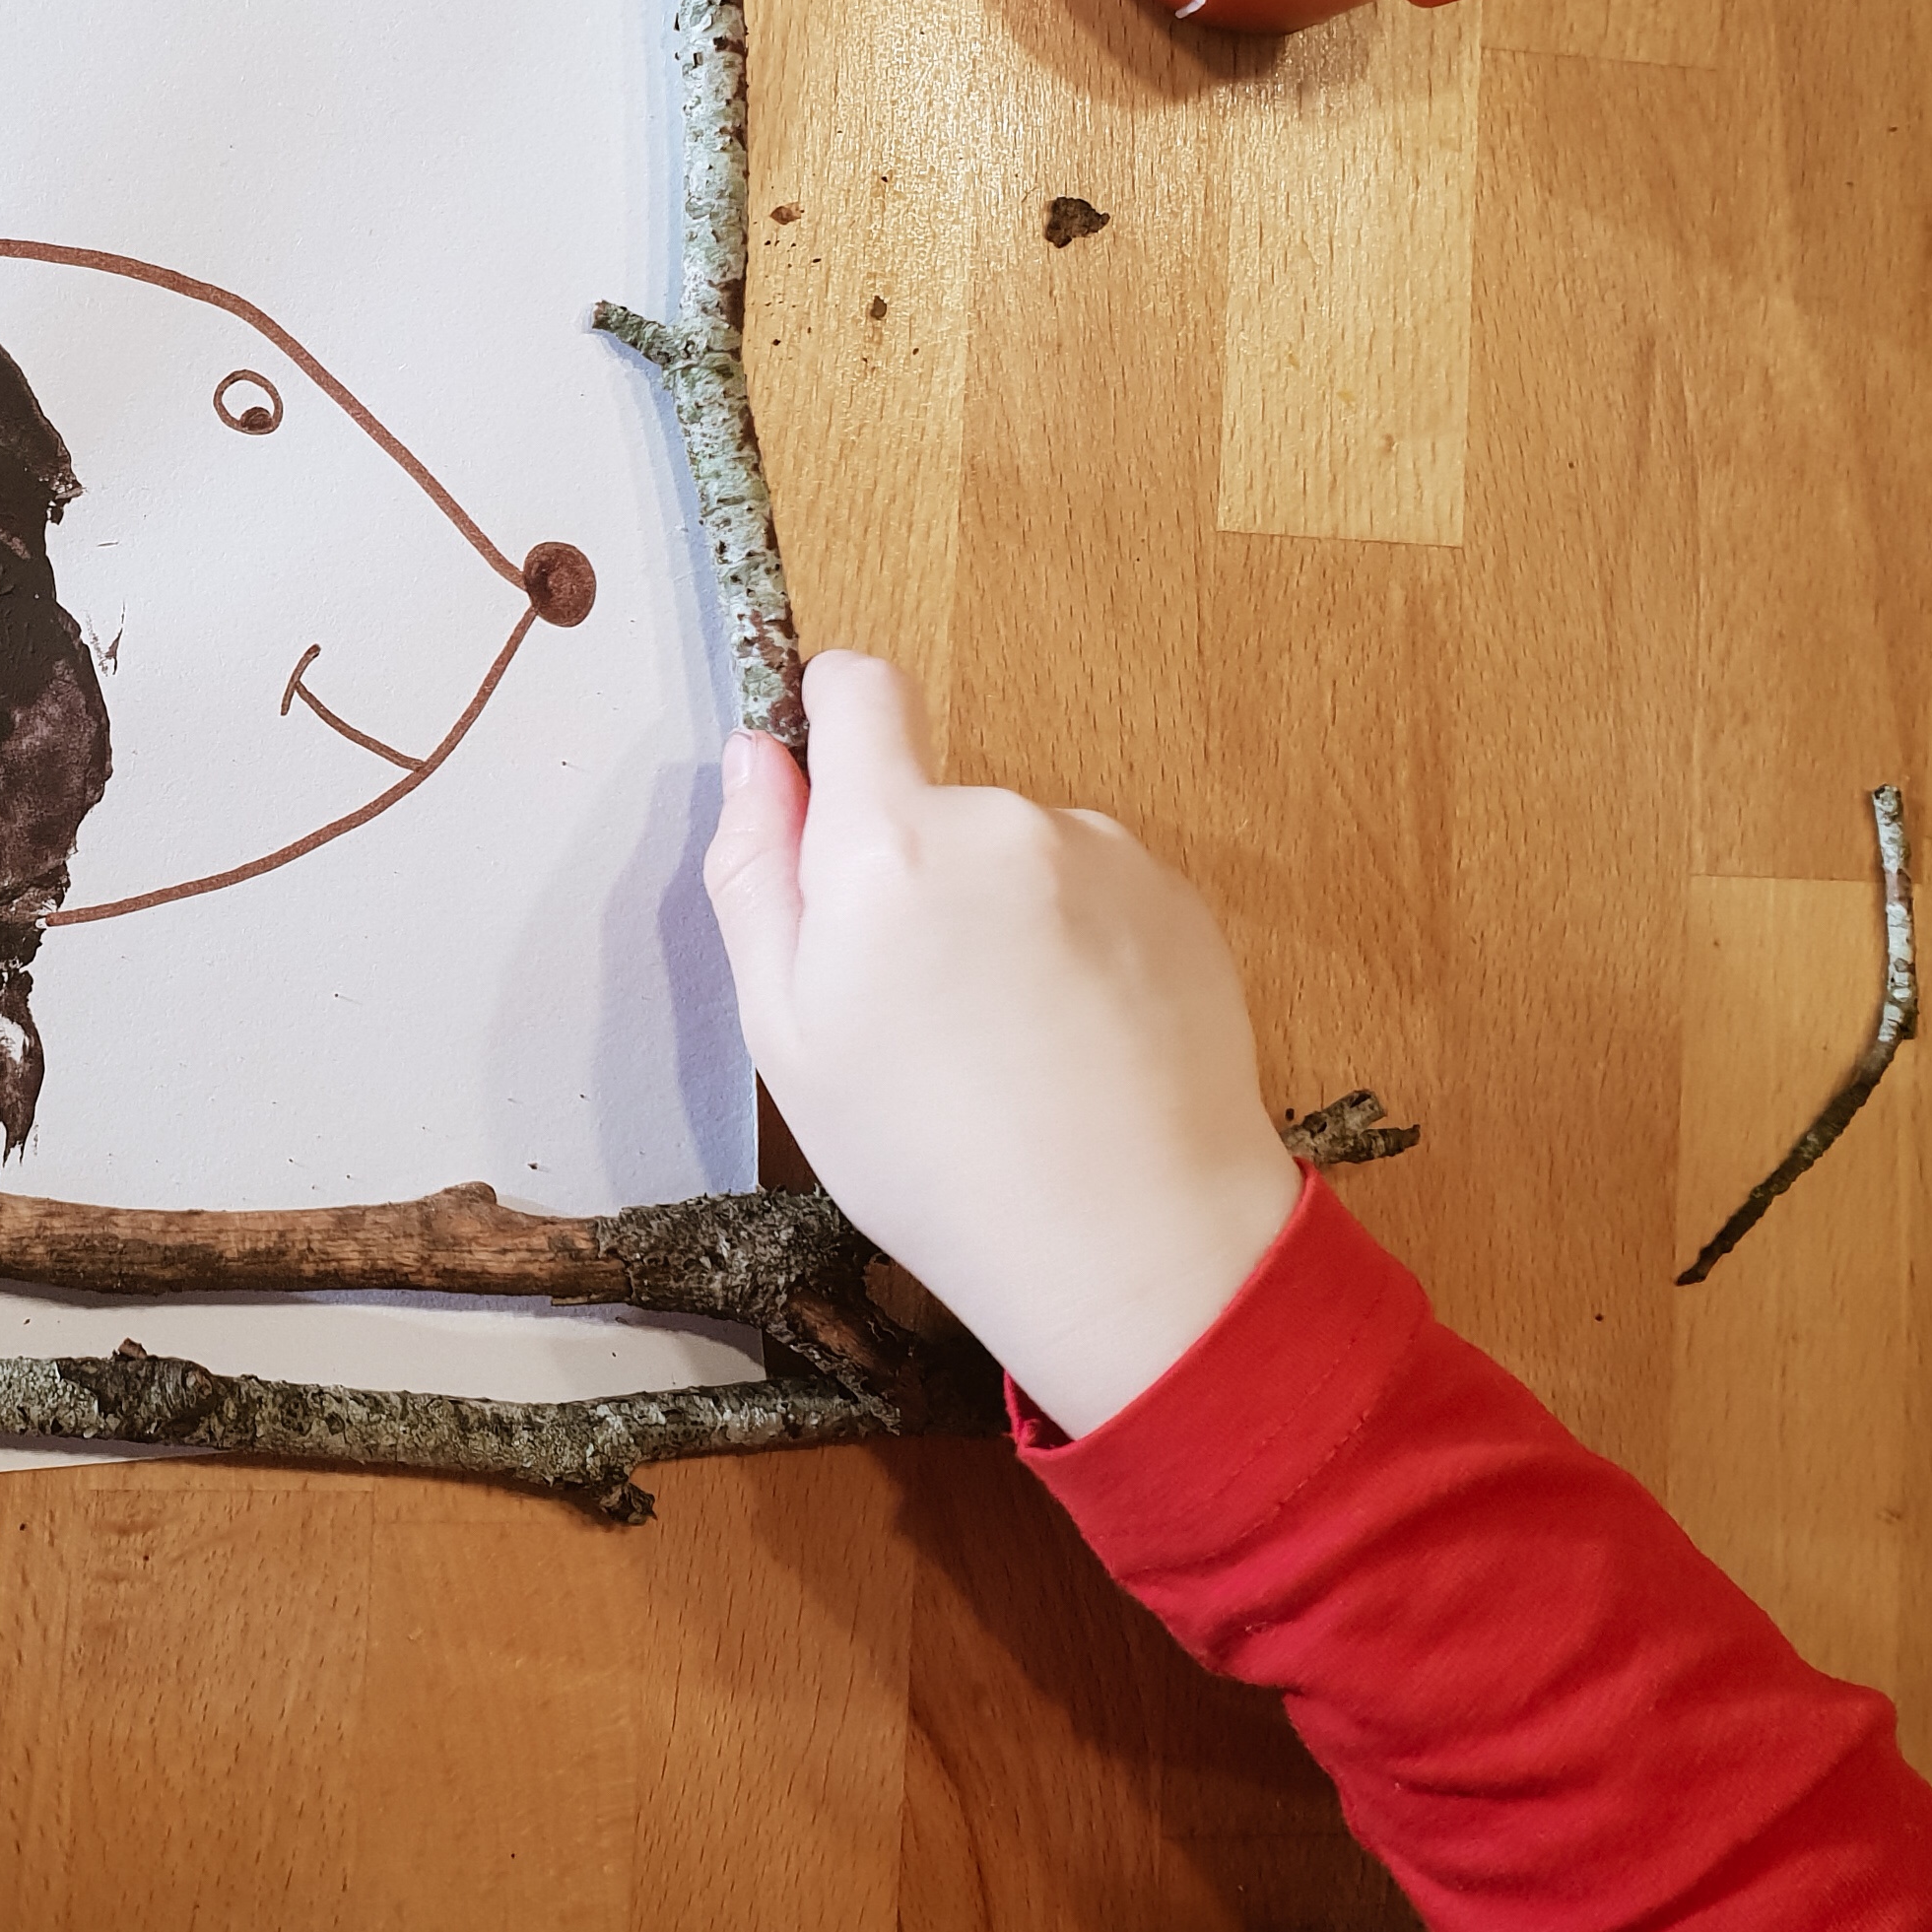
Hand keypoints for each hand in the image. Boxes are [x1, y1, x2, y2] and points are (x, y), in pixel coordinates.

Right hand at [702, 651, 1300, 1435]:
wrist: (1136, 1244)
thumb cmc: (934, 1158)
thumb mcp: (785, 1033)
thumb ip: (756, 872)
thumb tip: (754, 756)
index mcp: (891, 842)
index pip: (858, 687)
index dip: (826, 721)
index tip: (821, 800)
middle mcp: (1005, 819)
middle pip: (930, 797)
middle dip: (908, 869)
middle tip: (911, 1006)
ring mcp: (1105, 853)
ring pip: (1012, 852)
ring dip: (996, 911)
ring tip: (1005, 1041)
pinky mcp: (1178, 898)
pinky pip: (1091, 891)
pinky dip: (1072, 944)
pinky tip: (1072, 1043)